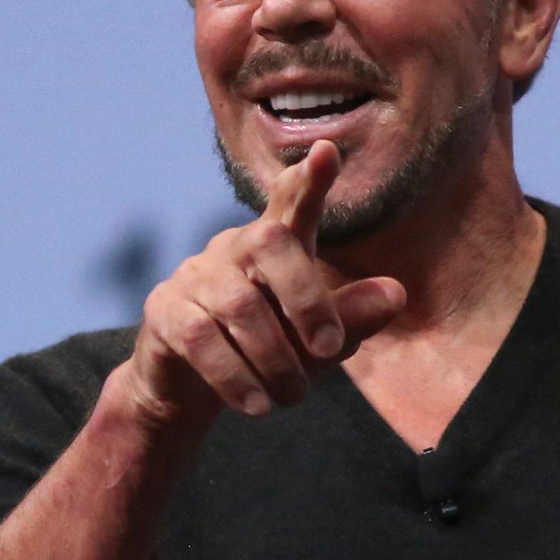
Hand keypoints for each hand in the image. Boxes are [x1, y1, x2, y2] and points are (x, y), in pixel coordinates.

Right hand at [124, 142, 405, 434]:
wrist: (190, 393)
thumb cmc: (265, 353)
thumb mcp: (316, 342)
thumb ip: (351, 317)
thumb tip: (396, 294)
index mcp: (274, 246)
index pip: (291, 203)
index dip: (309, 181)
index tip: (325, 153)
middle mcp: (232, 248)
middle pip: (271, 242)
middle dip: (308, 298)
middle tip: (331, 350)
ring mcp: (193, 276)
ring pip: (240, 305)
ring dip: (275, 358)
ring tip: (292, 397)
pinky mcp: (163, 311)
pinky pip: (201, 338)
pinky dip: (236, 376)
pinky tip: (257, 405)